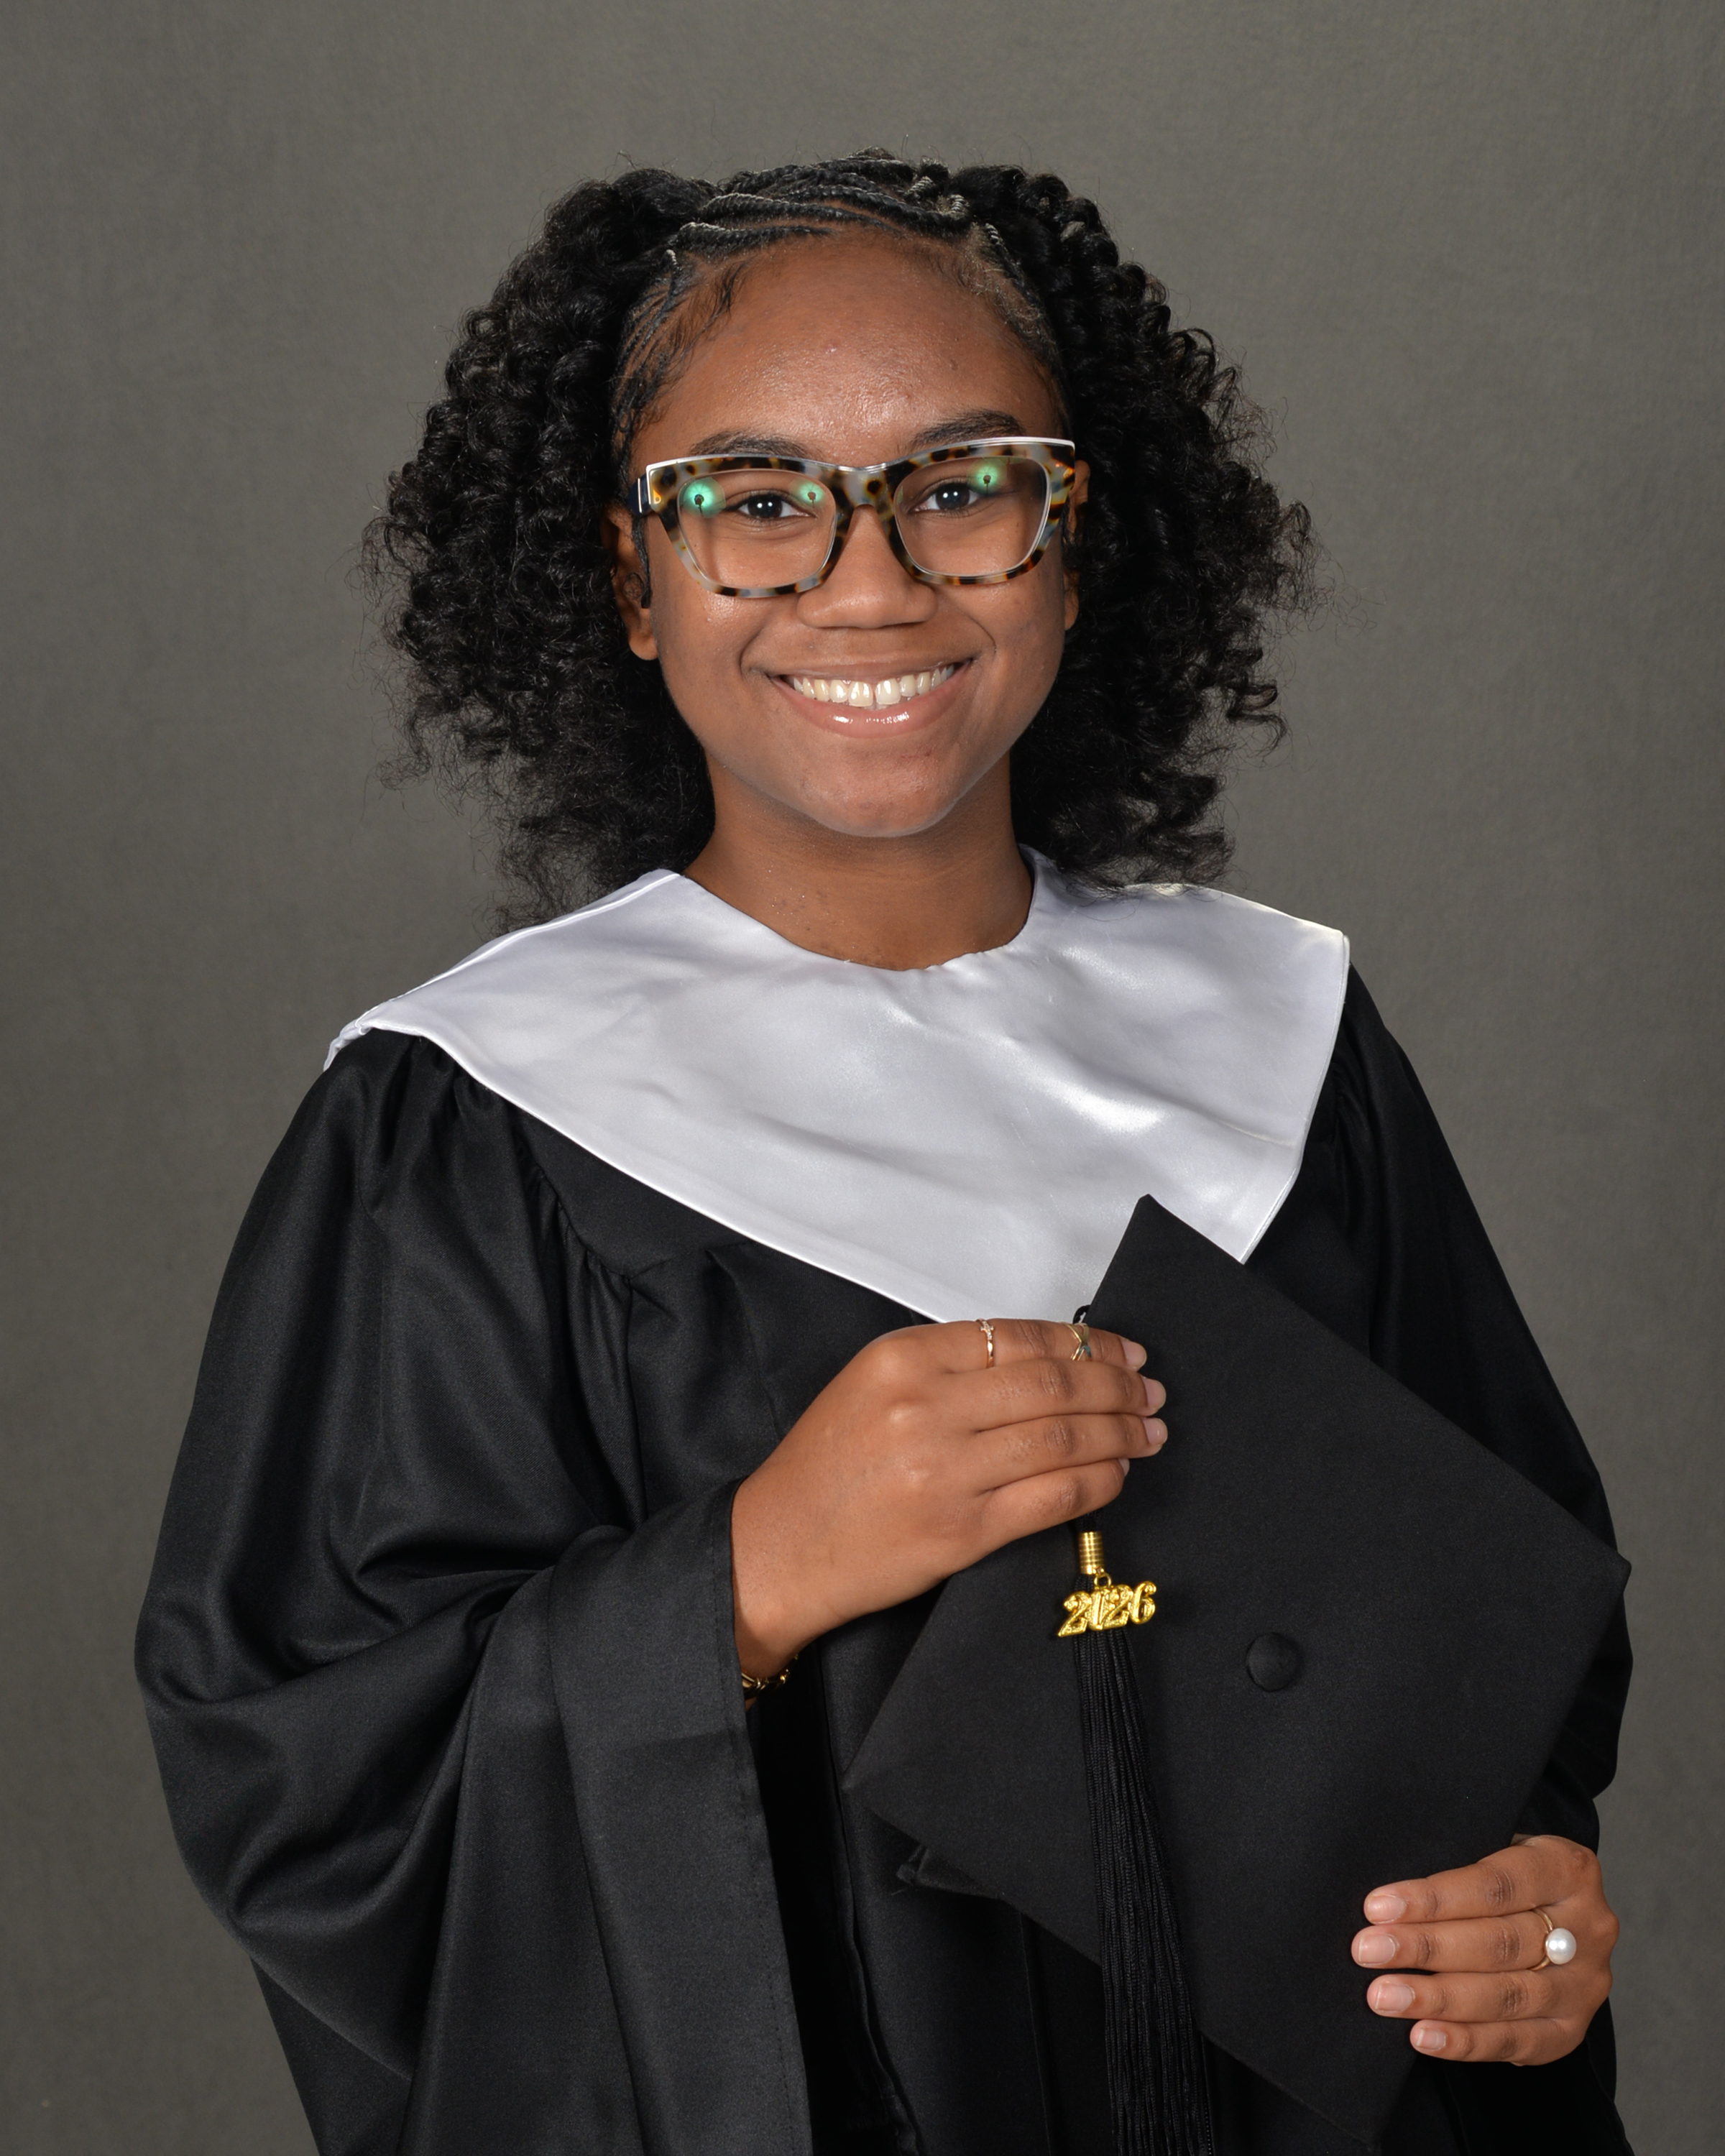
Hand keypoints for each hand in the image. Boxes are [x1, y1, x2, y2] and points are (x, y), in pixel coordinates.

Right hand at [731, 1319, 1164, 1677]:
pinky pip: (1053, 1498)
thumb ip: (945, 1366)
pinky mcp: (962, 1532)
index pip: (1018, 1337)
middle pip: (1052, 1384)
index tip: (1123, 1351)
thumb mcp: (869, 1385)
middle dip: (1117, 1386)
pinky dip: (1098, 1482)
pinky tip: (1117, 1474)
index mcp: (901, 1359)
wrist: (775, 1549)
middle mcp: (926, 1409)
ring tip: (1149, 1431)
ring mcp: (946, 1473)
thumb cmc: (823, 1467)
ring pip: (1062, 1438)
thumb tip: (1043, 1361)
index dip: (1086, 1344)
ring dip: (1119, 1432)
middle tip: (1152, 1392)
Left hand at [1352, 1833, 1617, 2061]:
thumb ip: (1457, 1866)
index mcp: (1567, 1868)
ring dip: (1437, 1998)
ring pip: (1507, 1996)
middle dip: (1425, 1948)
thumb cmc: (1506, 1877)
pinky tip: (1421, 2035)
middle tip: (1367, 1951)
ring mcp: (1584, 1984)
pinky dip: (1465, 2041)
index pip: (1494, 1885)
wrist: (1556, 1911)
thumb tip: (1387, 1902)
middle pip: (1498, 1942)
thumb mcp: (1494, 1850)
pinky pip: (1516, 2042)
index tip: (1377, 1907)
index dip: (1433, 1898)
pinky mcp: (1572, 2029)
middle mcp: (1587, 1927)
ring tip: (1384, 1996)